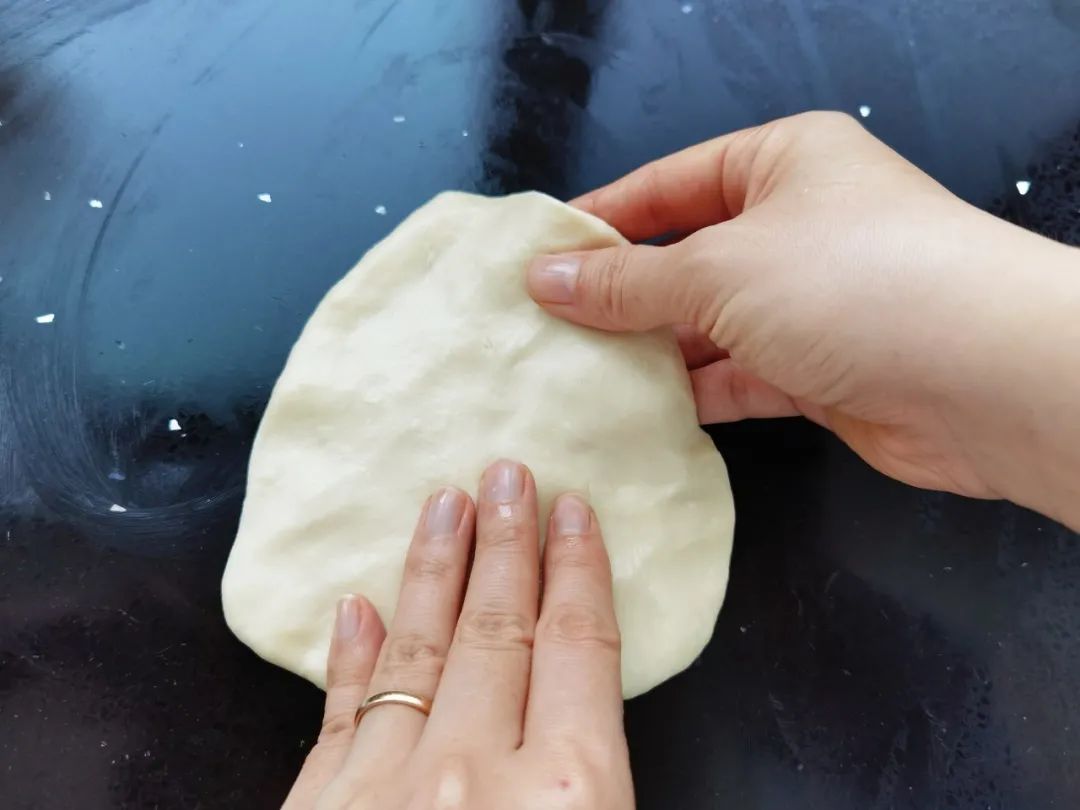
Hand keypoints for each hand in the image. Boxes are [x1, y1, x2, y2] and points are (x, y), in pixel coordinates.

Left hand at [284, 460, 633, 808]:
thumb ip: (590, 779)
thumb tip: (573, 718)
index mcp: (564, 790)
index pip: (579, 648)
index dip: (578, 570)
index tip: (571, 512)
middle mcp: (473, 771)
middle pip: (498, 631)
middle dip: (506, 545)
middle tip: (506, 478)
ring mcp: (386, 787)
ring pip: (416, 654)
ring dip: (434, 572)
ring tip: (445, 505)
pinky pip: (339, 716)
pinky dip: (350, 659)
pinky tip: (357, 608)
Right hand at [528, 111, 1079, 528]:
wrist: (986, 381)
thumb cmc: (855, 283)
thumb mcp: (722, 267)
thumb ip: (630, 281)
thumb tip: (546, 278)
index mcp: (780, 163)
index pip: (667, 184)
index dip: (599, 220)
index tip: (534, 258)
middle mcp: (794, 226)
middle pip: (683, 258)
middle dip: (617, 295)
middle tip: (539, 329)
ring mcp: (806, 303)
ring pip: (705, 325)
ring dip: (648, 352)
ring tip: (571, 375)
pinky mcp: (815, 371)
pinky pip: (735, 377)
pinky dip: (690, 394)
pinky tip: (633, 412)